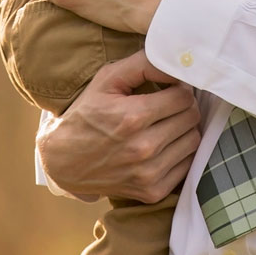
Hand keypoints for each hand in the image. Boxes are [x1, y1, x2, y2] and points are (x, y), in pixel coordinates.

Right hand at [38, 52, 200, 203]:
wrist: (62, 162)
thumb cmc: (86, 114)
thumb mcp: (107, 80)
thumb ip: (143, 64)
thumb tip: (177, 62)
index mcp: (132, 118)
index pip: (183, 98)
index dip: (179, 90)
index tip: (170, 91)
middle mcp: (143, 148)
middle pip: (191, 119)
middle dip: (183, 108)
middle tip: (169, 106)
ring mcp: (148, 174)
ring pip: (193, 141)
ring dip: (184, 130)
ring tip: (165, 125)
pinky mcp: (152, 192)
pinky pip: (187, 166)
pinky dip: (180, 153)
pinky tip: (163, 146)